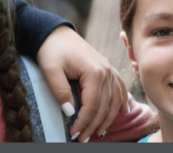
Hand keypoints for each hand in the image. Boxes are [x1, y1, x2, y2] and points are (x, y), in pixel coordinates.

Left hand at [36, 25, 127, 142]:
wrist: (56, 34)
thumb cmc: (52, 50)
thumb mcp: (50, 69)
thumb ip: (60, 90)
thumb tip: (71, 112)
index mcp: (94, 72)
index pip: (92, 105)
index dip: (84, 122)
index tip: (74, 134)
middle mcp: (107, 72)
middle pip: (104, 107)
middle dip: (93, 126)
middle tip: (82, 139)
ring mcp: (110, 70)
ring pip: (114, 101)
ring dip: (107, 119)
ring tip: (96, 133)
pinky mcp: (108, 70)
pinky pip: (120, 89)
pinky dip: (121, 102)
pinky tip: (122, 113)